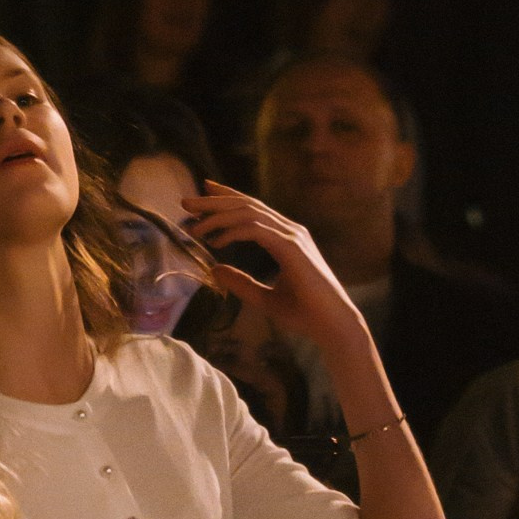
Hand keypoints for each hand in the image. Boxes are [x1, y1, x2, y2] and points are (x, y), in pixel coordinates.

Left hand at [179, 184, 366, 345]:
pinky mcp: (292, 248)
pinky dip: (233, 231)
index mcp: (287, 238)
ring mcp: (293, 236)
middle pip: (247, 204)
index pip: (252, 209)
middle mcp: (290, 231)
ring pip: (248, 213)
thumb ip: (242, 283)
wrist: (332, 326)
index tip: (203, 192)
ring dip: (217, 216)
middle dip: (214, 201)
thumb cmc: (305, 315)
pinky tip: (216, 242)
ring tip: (194, 228)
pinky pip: (256, 229)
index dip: (227, 197)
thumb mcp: (264, 298)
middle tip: (185, 203)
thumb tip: (215, 270)